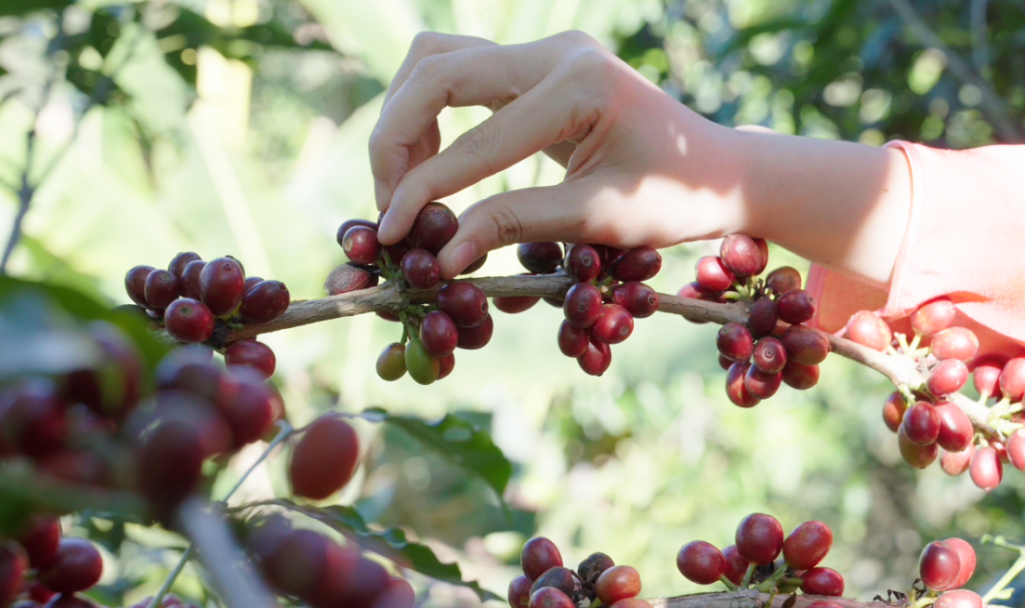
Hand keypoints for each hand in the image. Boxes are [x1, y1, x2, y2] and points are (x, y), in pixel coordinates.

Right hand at [369, 31, 747, 278]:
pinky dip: (429, 112)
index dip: (422, 189)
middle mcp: (557, 52)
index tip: (389, 232)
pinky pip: (459, 70)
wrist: (717, 169)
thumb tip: (442, 256)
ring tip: (405, 184)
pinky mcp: (537, 63)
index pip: (477, 140)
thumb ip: (514, 225)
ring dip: (405, 117)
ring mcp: (546, 50)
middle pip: (436, 71)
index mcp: (580, 86)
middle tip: (389, 205)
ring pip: (438, 60)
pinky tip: (432, 162)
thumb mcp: (597, 219)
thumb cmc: (674, 199)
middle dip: (396, 139)